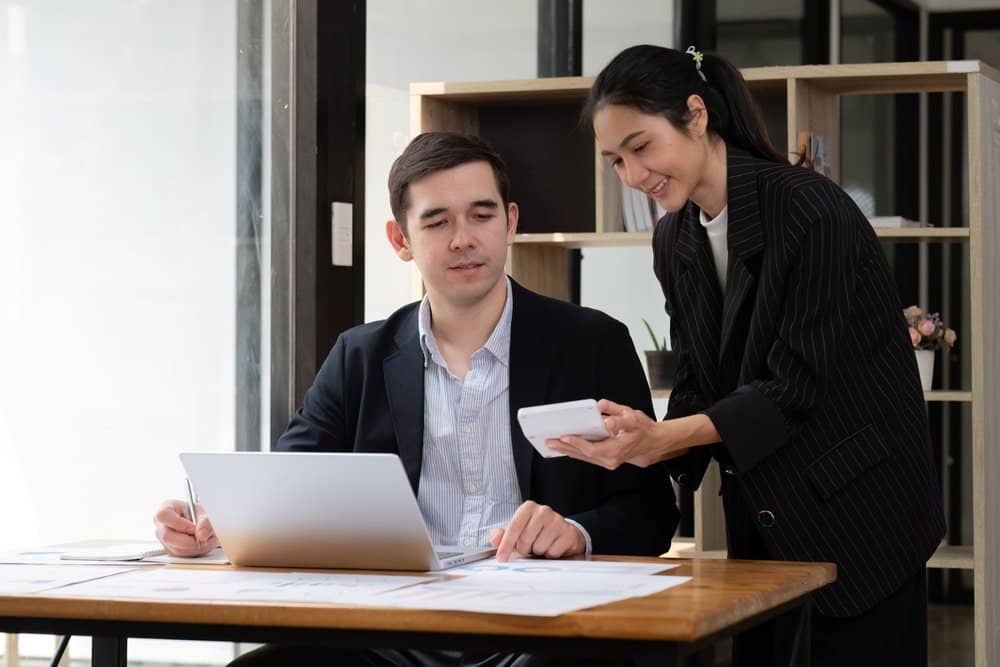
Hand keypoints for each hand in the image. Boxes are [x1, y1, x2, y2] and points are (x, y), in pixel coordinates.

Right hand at [153, 499, 218, 556]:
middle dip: (188, 540)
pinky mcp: (169, 549)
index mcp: (165, 508)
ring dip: (193, 546)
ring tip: (204, 538)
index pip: (164, 516)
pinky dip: (193, 551)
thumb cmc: (197, 513)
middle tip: (202, 538)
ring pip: (175, 548)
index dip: (179, 523)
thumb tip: (201, 535)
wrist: (199, 521)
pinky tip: (199, 543)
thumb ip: (205, 522)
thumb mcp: (203, 512)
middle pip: (167, 536)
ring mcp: (163, 538)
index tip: (194, 528)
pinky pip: (180, 554)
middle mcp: (161, 524)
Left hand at [489, 501, 585, 561]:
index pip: (514, 527)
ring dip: (538, 551)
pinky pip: (553, 552)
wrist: (562, 534)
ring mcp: (558, 521)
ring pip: (539, 547)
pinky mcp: (568, 533)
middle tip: (529, 546)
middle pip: (525, 539)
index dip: (506, 544)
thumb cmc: (536, 532)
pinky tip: (552, 547)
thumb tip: (494, 539)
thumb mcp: (518, 532)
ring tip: (541, 545)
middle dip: (525, 549)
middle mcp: (544, 511)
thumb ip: (502, 535)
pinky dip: (550, 554)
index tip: (501, 558)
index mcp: (528, 508)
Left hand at [546, 399, 691, 469]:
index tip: (564, 436)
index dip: (577, 443)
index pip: (592, 448)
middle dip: (565, 447)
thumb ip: (616, 413)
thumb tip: (601, 407)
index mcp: (616, 449)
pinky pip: (587, 457)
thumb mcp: (633, 417)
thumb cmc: (642, 429)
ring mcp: (607, 462)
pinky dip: (574, 451)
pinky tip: (563, 447)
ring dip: (567, 450)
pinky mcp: (605, 460)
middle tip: (548, 441)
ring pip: (583, 457)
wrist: (652, 444)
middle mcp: (610, 459)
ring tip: (551, 444)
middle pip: (583, 454)